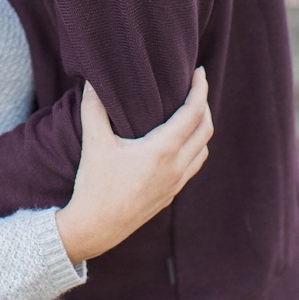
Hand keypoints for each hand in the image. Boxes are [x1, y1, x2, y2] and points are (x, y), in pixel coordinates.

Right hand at [56, 67, 211, 263]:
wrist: (95, 227)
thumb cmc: (95, 184)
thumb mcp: (94, 142)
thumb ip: (94, 108)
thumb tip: (92, 81)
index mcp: (162, 151)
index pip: (193, 113)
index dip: (200, 90)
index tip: (200, 72)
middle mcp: (175, 167)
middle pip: (205, 130)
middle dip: (204, 105)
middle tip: (195, 87)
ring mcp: (175, 184)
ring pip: (203, 150)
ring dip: (202, 128)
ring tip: (190, 112)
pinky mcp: (169, 196)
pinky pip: (193, 166)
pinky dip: (194, 148)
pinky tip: (179, 143)